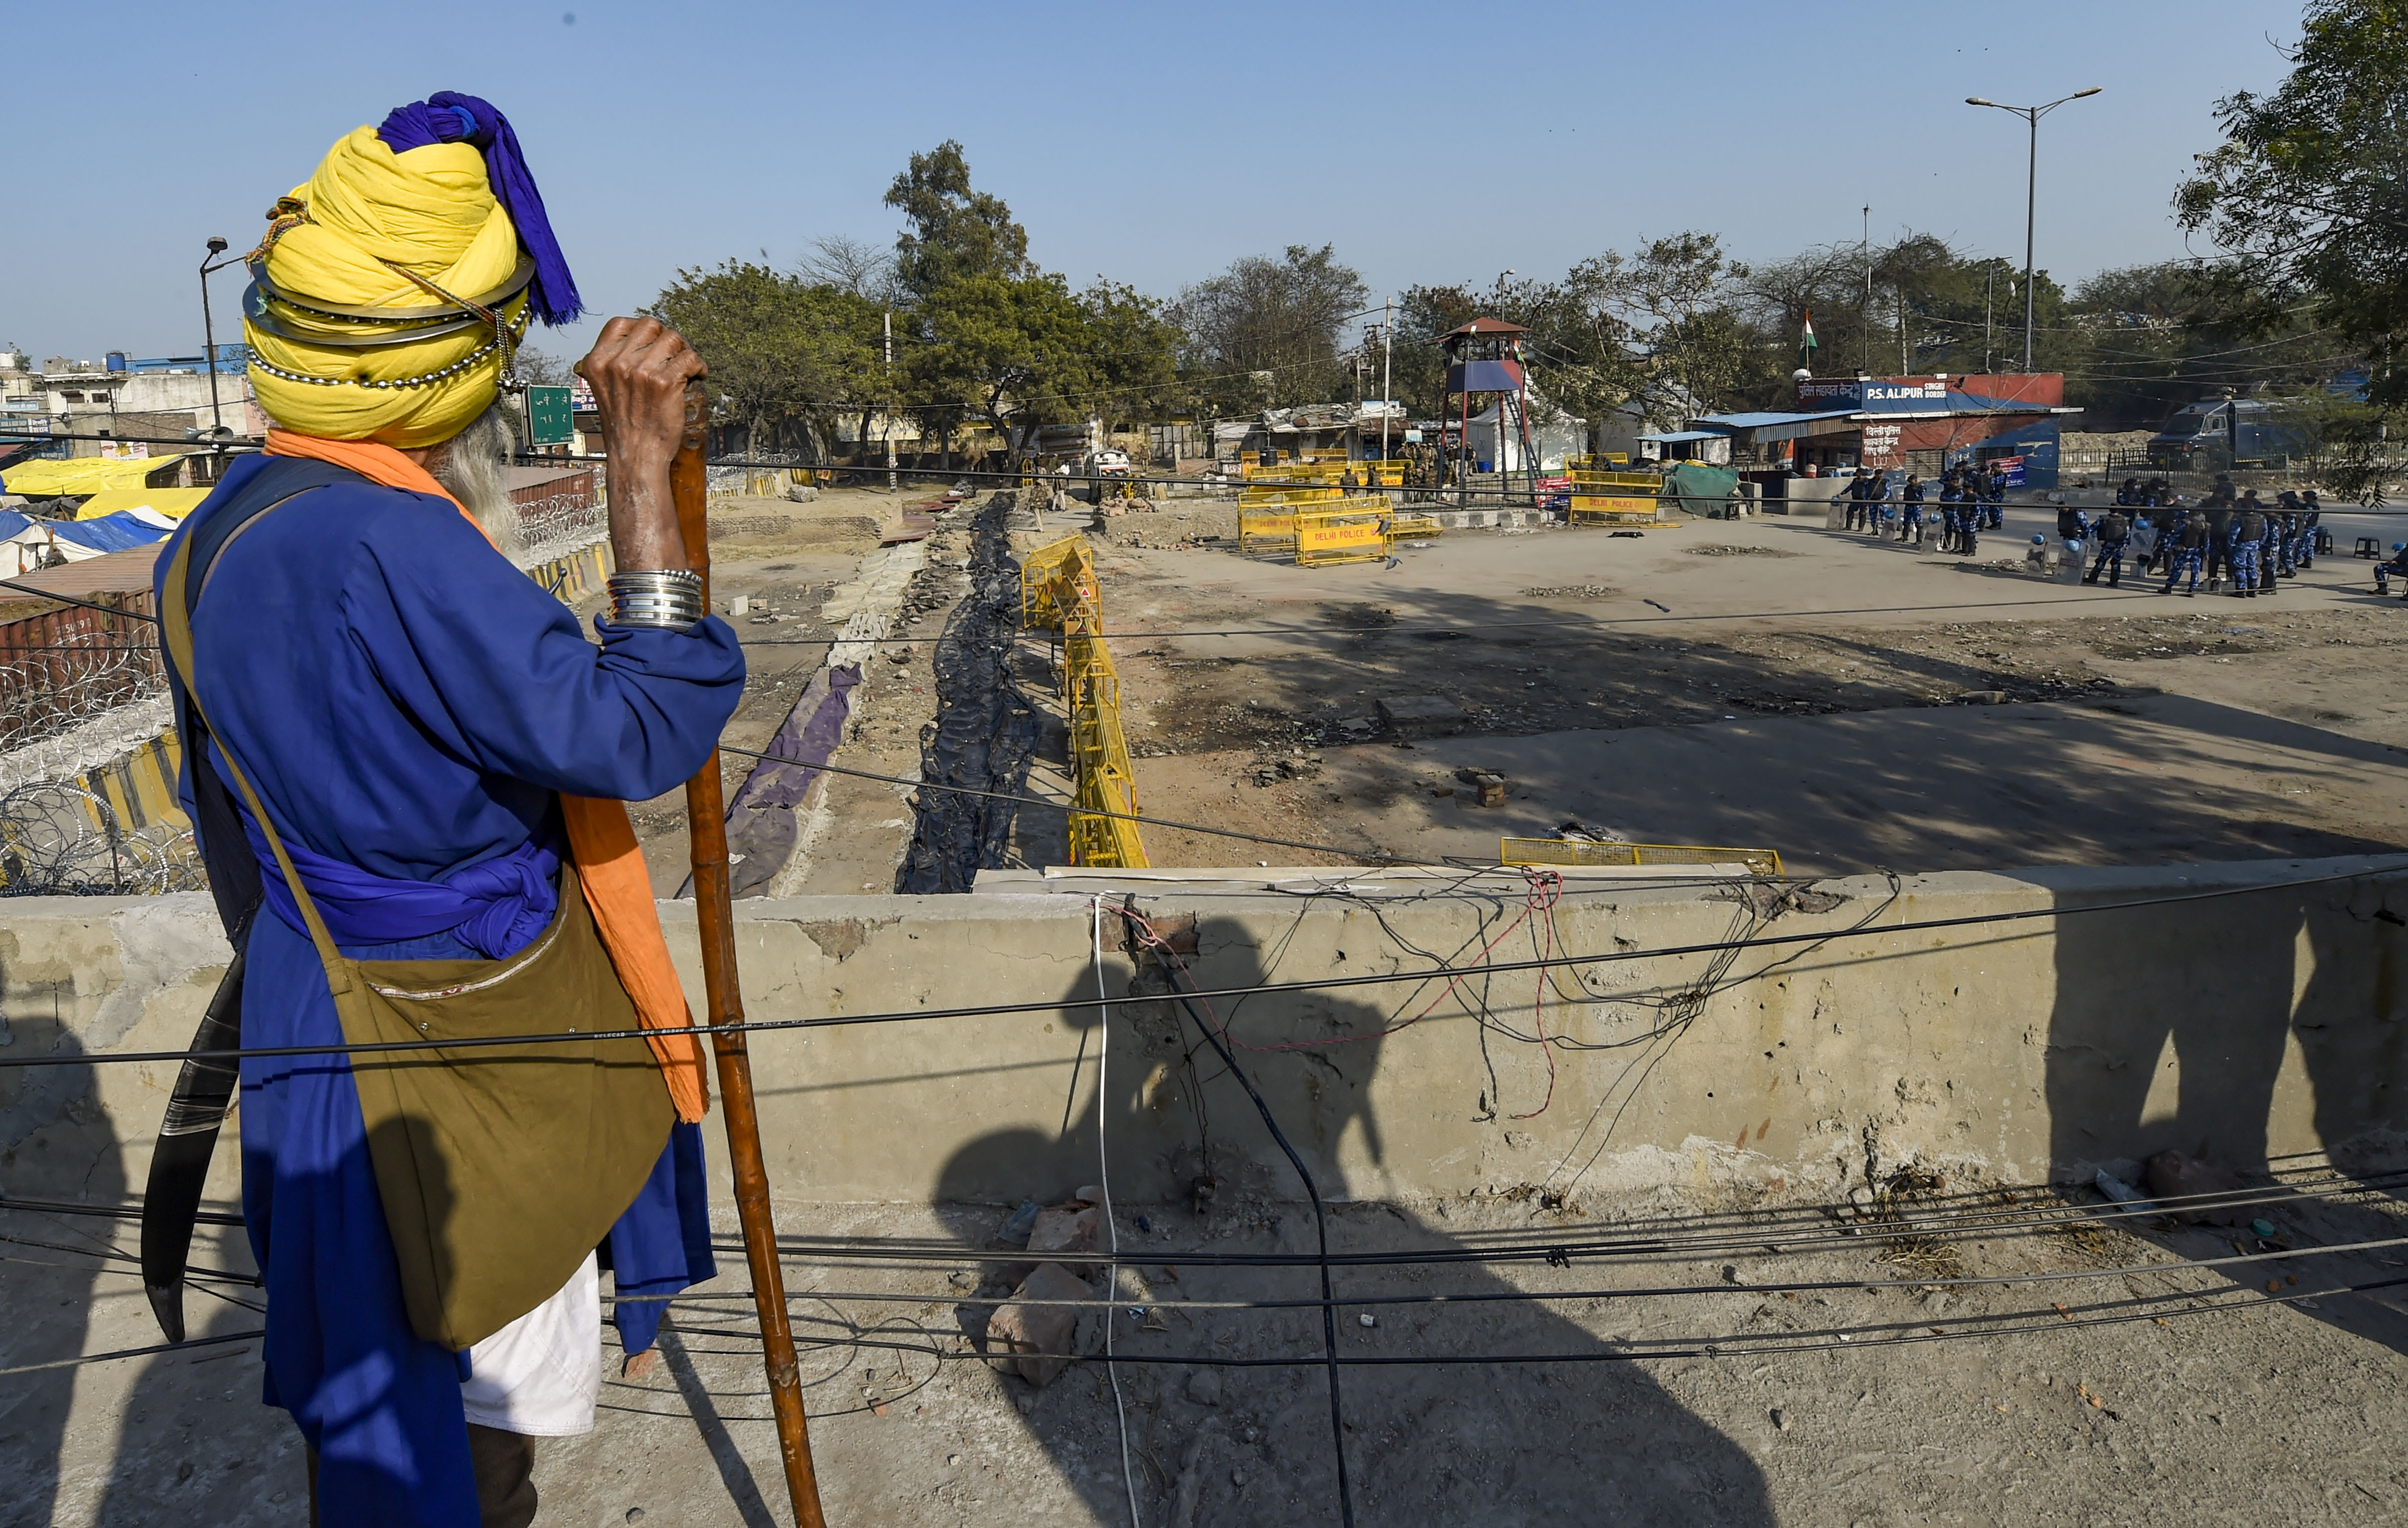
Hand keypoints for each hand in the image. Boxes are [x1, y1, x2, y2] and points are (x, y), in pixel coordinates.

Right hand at [576, 318, 707, 573]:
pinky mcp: (664, 382)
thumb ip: (615, 365)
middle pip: (651, 326)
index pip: (620, 323)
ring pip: (673, 338)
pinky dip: (699, 365)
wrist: (635, 458)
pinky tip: (698, 376)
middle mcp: (617, 363)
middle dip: (667, 338)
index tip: (654, 343)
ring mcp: (640, 371)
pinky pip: (690, 357)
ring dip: (685, 350)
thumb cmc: (625, 427)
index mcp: (597, 361)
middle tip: (676, 356)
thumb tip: (639, 344)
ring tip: (688, 367)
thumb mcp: (605, 390)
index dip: (642, 330)